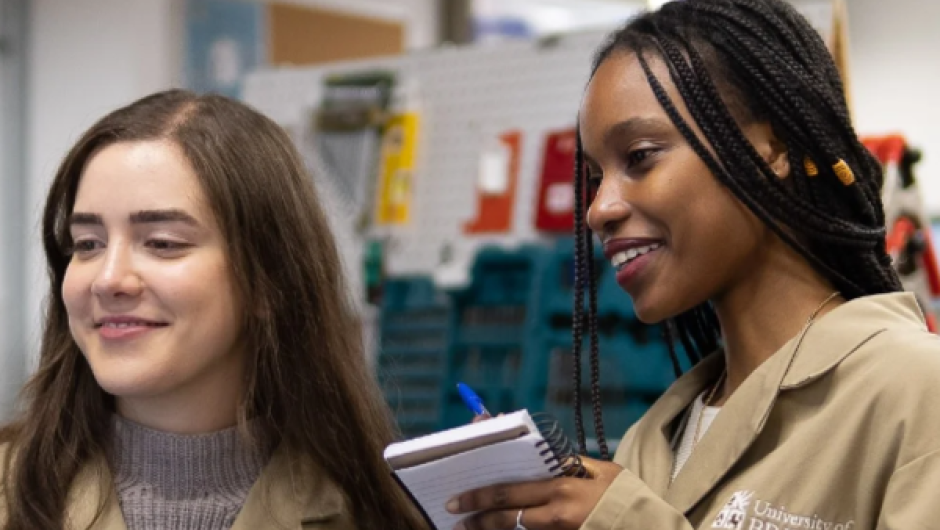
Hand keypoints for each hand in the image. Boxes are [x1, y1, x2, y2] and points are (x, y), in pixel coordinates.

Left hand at [445, 457, 622, 529]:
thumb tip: (538, 455)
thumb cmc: (623, 494)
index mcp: (561, 488)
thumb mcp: (599, 470)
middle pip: (507, 516)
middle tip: (453, 515)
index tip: (459, 498)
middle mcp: (556, 513)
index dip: (481, 496)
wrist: (647, 526)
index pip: (511, 491)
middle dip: (476, 517)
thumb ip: (567, 463)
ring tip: (466, 528)